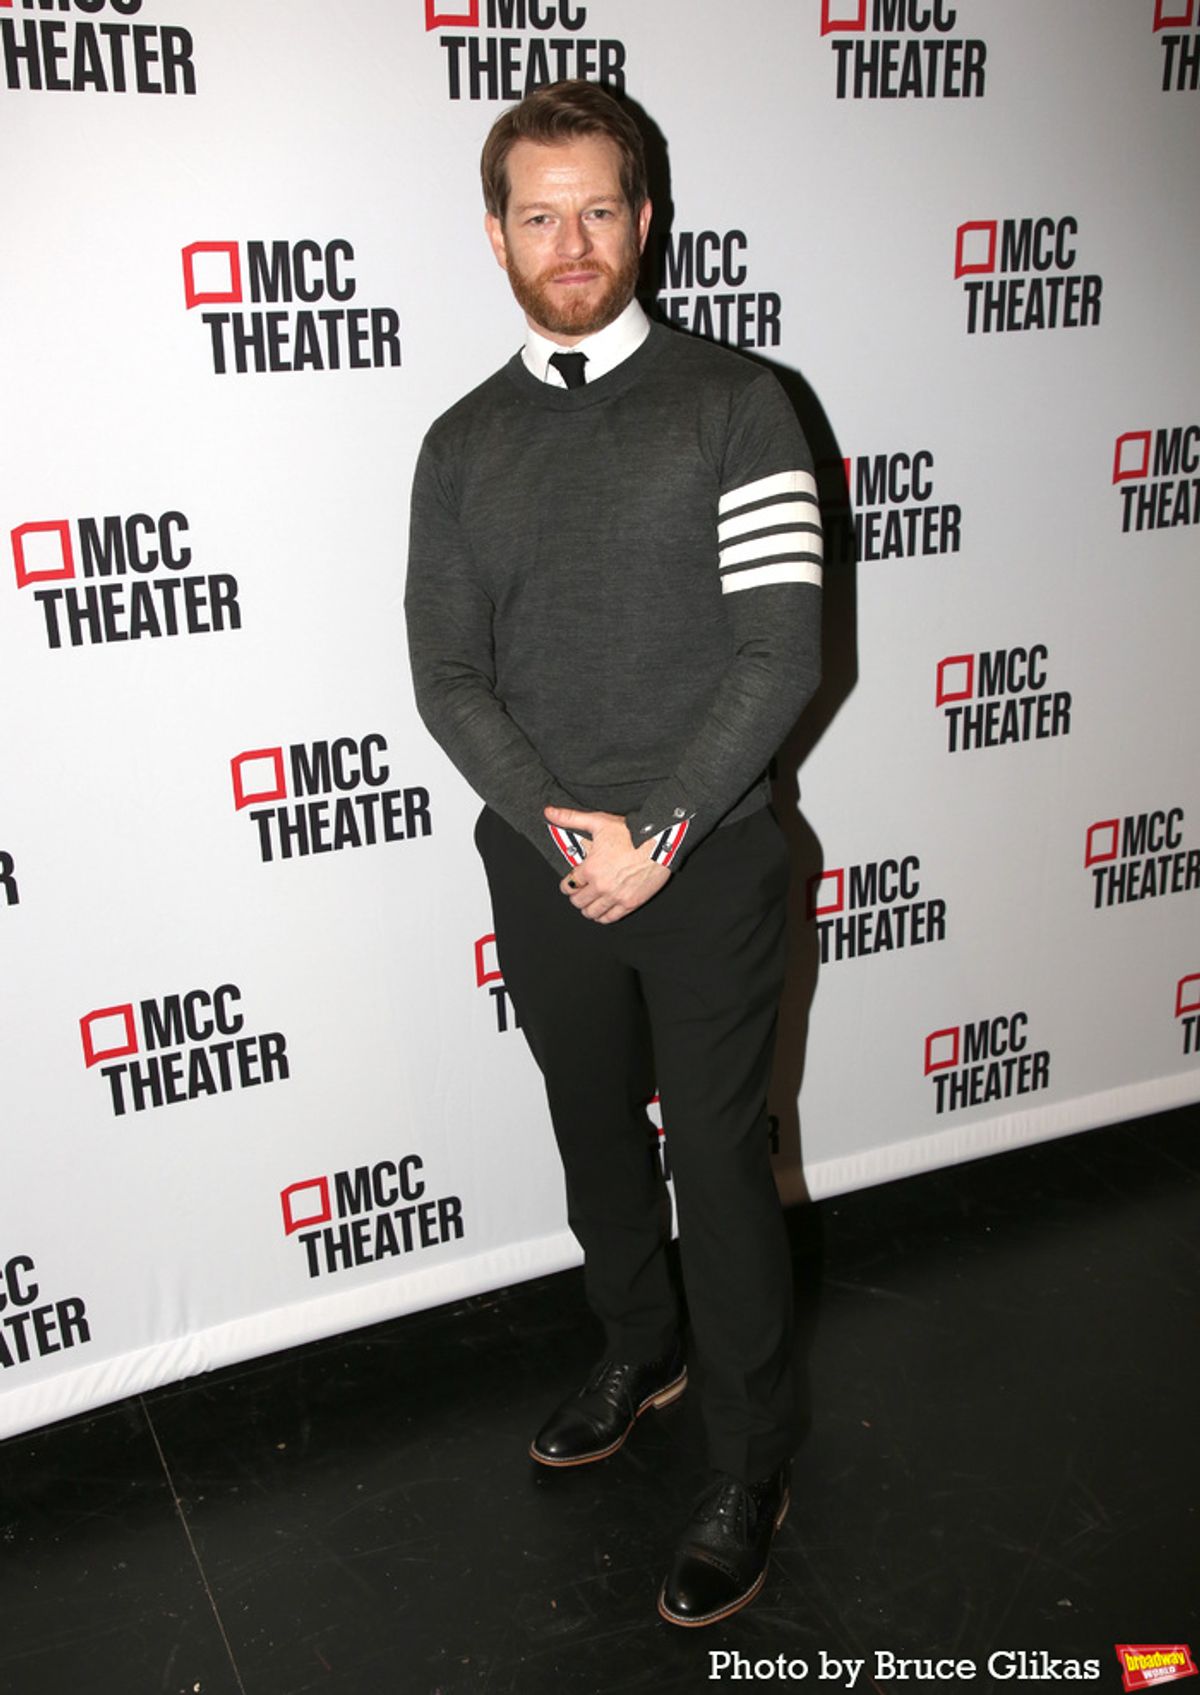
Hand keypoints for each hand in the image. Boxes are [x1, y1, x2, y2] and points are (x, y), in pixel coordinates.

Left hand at [545, 806, 671, 923]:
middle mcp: (600, 886)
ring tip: (591, 901)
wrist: (660, 842)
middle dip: (576, 896)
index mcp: (590, 868)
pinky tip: (603, 910)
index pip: (569, 885)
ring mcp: (615, 897)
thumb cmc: (631, 832)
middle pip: (578, 901)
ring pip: (591, 912)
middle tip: (581, 891)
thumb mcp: (598, 821)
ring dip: (588, 908)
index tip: (570, 883)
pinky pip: (610, 918)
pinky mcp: (630, 903)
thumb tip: (549, 812)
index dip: (567, 884)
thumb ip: (571, 818)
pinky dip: (603, 916)